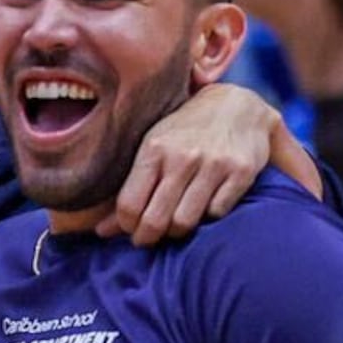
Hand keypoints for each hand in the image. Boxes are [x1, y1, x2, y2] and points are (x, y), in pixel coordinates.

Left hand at [107, 79, 272, 244]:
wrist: (238, 105)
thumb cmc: (186, 132)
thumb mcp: (153, 148)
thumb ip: (129, 189)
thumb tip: (101, 231)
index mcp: (155, 148)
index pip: (129, 205)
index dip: (126, 226)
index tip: (131, 227)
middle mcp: (183, 156)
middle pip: (155, 220)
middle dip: (148, 236)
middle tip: (149, 237)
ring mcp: (214, 164)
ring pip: (185, 222)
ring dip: (177, 231)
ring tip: (175, 225)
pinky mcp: (241, 172)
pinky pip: (216, 213)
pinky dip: (208, 217)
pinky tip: (204, 207)